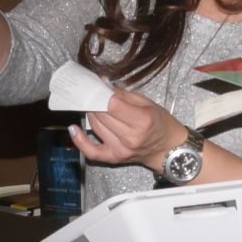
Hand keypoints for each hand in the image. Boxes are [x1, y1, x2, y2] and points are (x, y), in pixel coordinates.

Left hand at [69, 88, 186, 170]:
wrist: (168, 149)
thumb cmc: (161, 124)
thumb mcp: (148, 103)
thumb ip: (123, 94)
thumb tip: (102, 83)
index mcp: (142, 121)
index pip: (112, 104)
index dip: (101, 93)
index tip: (97, 86)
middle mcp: (130, 137)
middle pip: (102, 115)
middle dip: (95, 101)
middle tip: (92, 93)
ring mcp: (121, 149)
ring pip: (96, 126)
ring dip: (91, 113)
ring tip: (91, 105)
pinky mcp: (114, 158)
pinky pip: (92, 151)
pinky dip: (79, 141)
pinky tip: (73, 129)